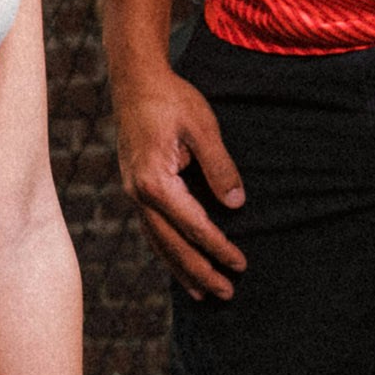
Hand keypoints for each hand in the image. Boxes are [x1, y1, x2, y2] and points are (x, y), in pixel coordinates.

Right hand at [111, 56, 249, 298]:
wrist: (135, 81)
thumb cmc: (171, 100)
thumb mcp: (203, 128)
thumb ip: (220, 168)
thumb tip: (236, 204)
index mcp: (156, 182)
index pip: (194, 226)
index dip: (219, 248)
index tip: (241, 264)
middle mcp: (139, 193)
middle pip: (172, 245)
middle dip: (200, 272)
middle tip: (226, 294)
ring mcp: (133, 192)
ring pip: (158, 242)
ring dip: (181, 269)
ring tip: (202, 294)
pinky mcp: (135, 187)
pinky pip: (151, 229)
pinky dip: (167, 250)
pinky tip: (179, 262)